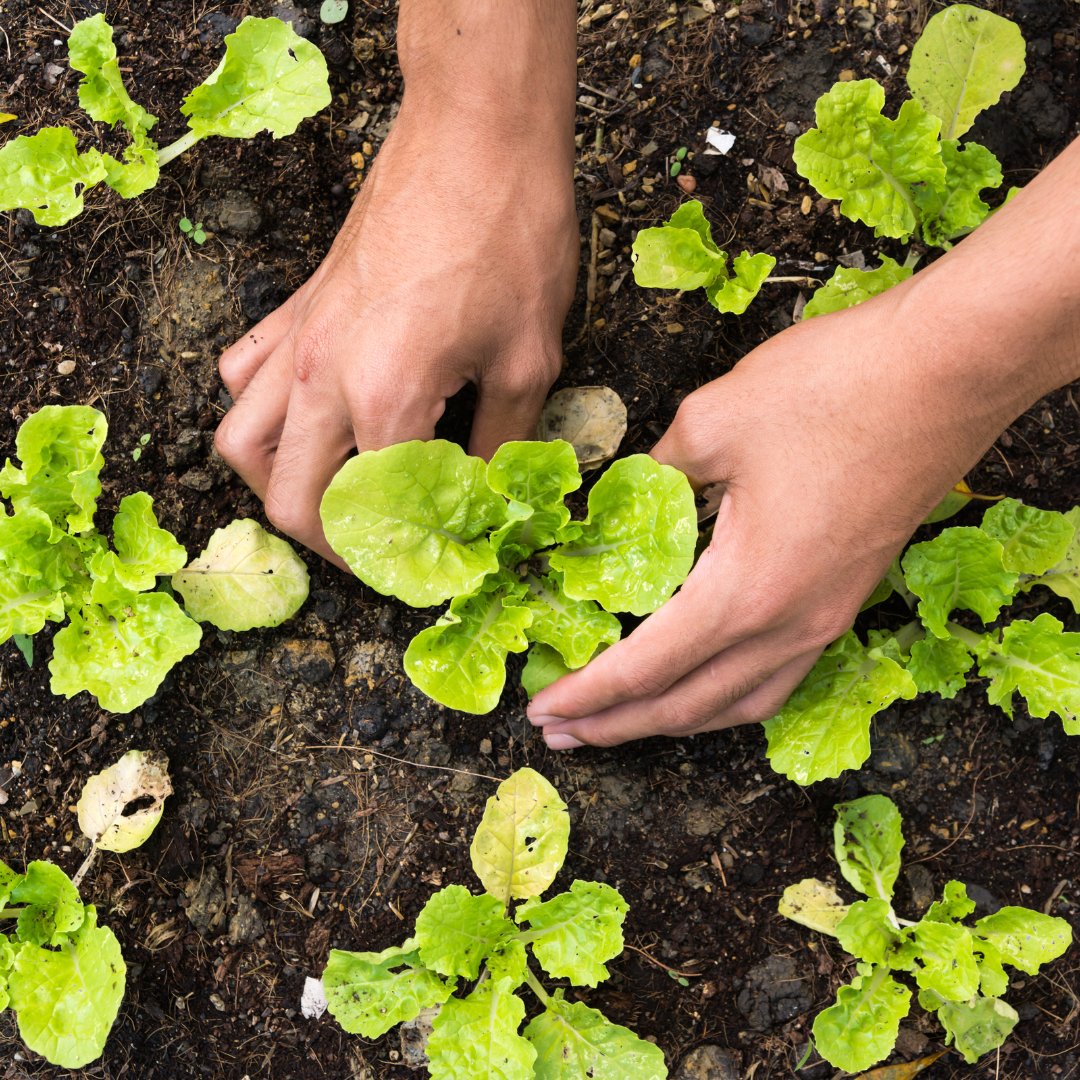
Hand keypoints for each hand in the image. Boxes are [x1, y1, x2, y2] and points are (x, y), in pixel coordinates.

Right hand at [214, 103, 577, 562]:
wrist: (475, 135)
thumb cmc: (511, 237)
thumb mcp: (529, 359)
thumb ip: (501, 445)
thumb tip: (488, 500)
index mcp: (385, 398)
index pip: (373, 514)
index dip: (404, 558)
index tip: (433, 569)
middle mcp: (323, 376)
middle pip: (289, 499)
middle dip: (331, 545)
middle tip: (380, 552)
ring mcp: (300, 338)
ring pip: (241, 442)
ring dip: (278, 485)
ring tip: (331, 497)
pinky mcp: (298, 305)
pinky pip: (246, 375)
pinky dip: (260, 413)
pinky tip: (306, 418)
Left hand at [526, 285, 1023, 748]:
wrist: (950, 370)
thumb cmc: (832, 389)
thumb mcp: (711, 422)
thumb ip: (653, 474)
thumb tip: (623, 497)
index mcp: (745, 591)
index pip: (645, 668)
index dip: (587, 694)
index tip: (541, 709)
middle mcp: (789, 626)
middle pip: (687, 705)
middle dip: (617, 724)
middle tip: (560, 731)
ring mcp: (827, 619)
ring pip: (738, 703)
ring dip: (673, 720)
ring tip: (621, 722)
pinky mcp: (848, 599)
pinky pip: (777, 678)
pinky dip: (725, 697)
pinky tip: (703, 683)